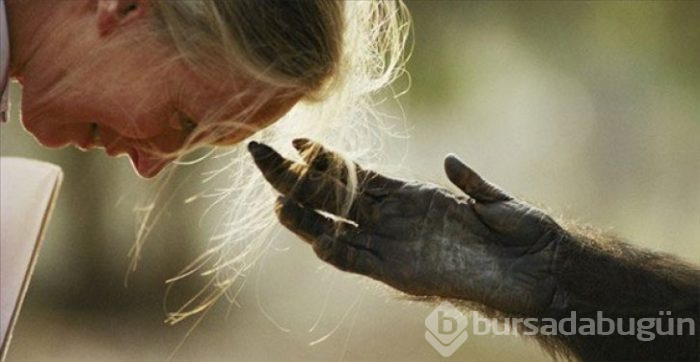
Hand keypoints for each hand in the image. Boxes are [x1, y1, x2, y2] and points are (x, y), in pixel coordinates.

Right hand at [248, 139, 566, 315]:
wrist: (539, 273)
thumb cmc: (521, 234)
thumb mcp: (493, 201)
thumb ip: (469, 182)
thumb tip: (448, 160)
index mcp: (410, 197)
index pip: (355, 174)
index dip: (325, 158)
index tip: (296, 139)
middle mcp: (394, 220)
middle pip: (333, 196)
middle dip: (295, 177)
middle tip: (260, 155)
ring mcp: (395, 246)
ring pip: (337, 229)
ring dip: (307, 218)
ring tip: (275, 201)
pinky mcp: (403, 273)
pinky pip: (362, 262)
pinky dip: (339, 252)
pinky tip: (318, 241)